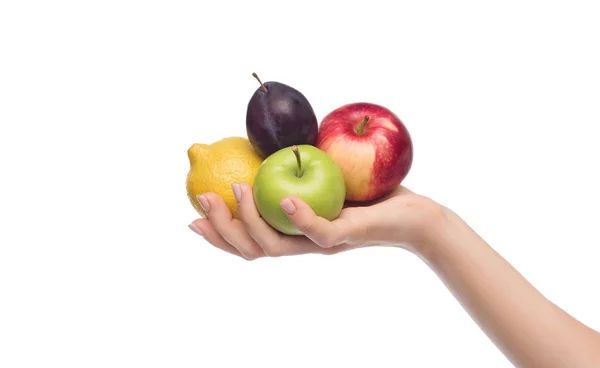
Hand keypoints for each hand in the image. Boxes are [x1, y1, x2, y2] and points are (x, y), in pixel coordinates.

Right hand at [188, 183, 442, 259]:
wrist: (413, 212)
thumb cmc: (367, 191)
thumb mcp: (322, 175)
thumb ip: (294, 168)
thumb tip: (265, 144)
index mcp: (292, 234)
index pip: (248, 243)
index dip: (218, 235)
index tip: (192, 218)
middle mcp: (302, 244)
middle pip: (252, 249)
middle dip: (222, 227)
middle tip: (203, 197)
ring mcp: (323, 243)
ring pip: (276, 245)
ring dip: (250, 218)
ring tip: (237, 188)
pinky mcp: (347, 236)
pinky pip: (319, 232)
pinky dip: (300, 217)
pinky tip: (286, 199)